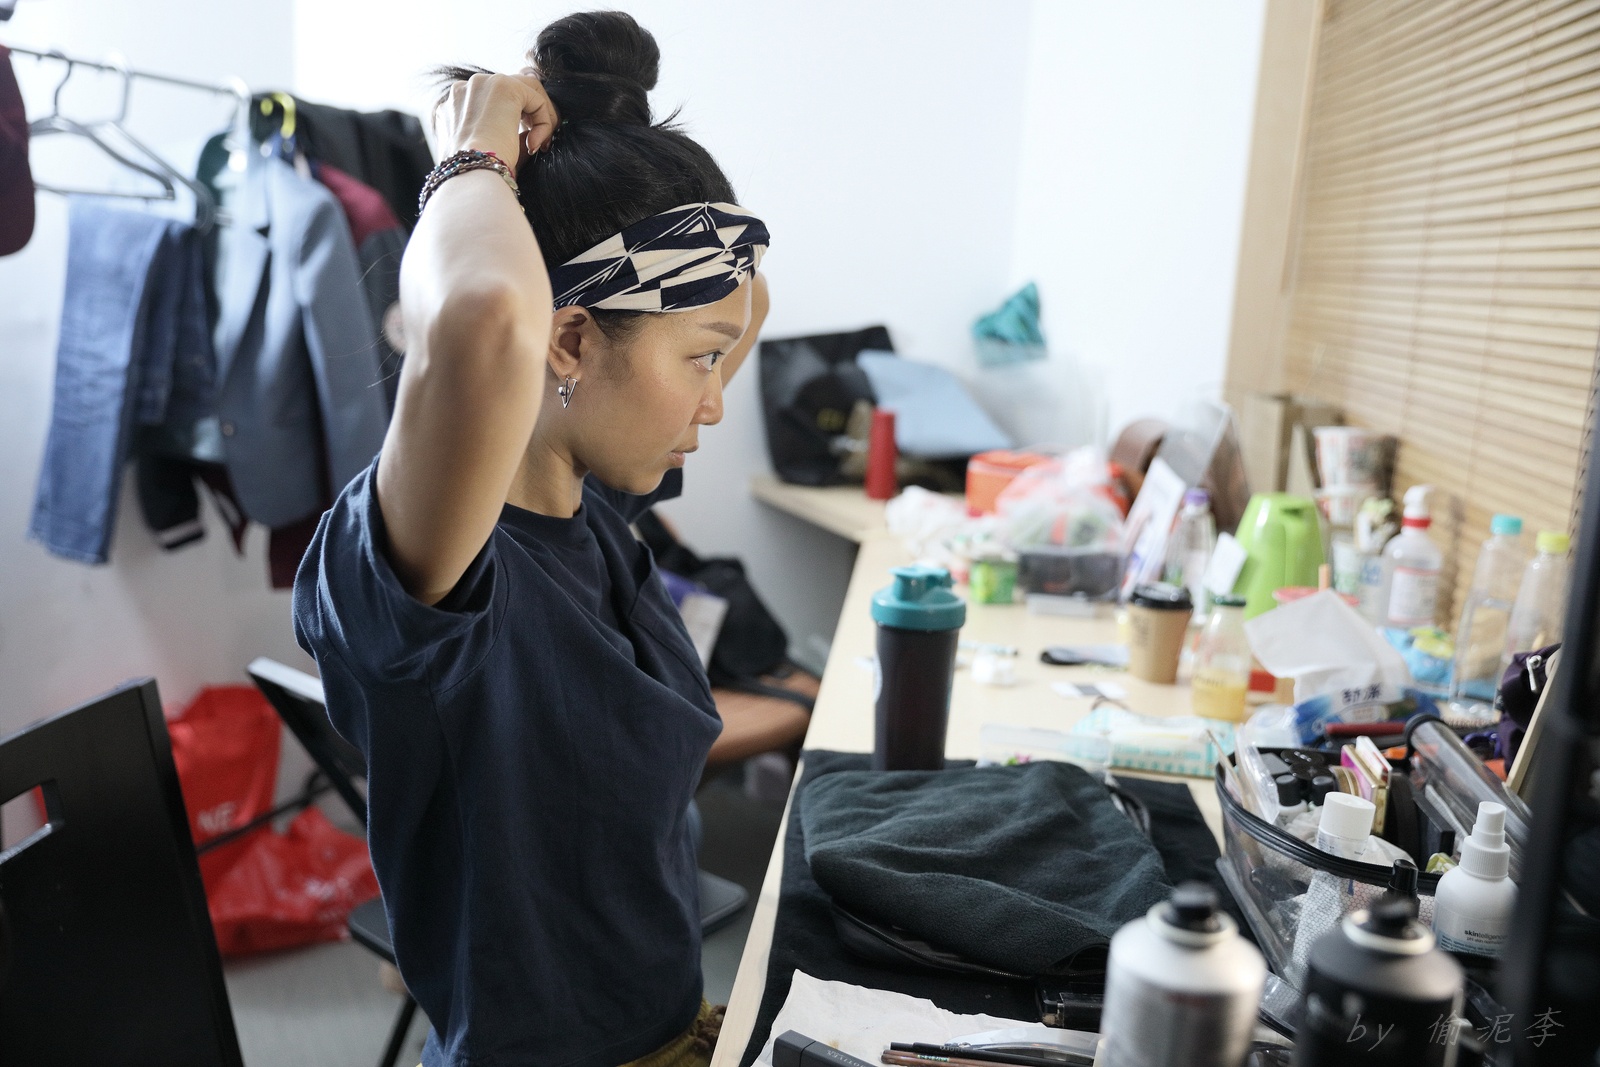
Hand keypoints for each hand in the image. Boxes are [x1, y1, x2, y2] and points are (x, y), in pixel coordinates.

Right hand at [433, 72, 558, 173]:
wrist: (474, 173)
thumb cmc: (479, 172)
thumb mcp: (487, 151)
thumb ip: (505, 135)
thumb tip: (527, 133)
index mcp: (456, 105)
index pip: (494, 101)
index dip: (515, 120)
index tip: (526, 146)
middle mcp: (466, 88)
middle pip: (512, 90)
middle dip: (531, 116)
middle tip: (539, 144)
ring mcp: (483, 83)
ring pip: (528, 90)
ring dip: (540, 118)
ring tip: (540, 145)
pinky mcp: (504, 86)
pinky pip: (536, 99)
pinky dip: (544, 122)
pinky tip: (535, 144)